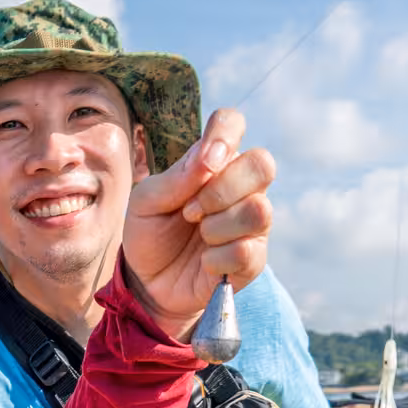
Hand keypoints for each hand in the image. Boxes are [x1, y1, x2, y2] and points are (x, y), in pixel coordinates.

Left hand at [121, 108, 274, 340]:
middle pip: (262, 164)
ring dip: (217, 227)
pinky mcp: (254, 258)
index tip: (206, 162)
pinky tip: (204, 263)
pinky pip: (247, 251)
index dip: (225, 134)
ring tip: (198, 236)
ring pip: (259, 210)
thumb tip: (208, 159)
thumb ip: (174, 179)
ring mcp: (252, 223)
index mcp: (213, 162)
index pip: (232, 124)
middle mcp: (241, 186)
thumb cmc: (150, 234)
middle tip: (190, 211)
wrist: (148, 283)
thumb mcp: (145, 203)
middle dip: (221, 190)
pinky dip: (217, 259)